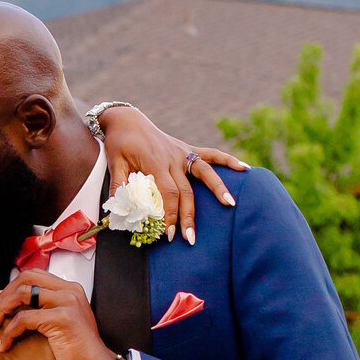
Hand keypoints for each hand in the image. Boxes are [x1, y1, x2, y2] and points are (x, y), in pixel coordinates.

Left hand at [0, 271, 125, 359]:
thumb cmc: (78, 355)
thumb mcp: (58, 325)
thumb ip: (40, 310)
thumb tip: (5, 302)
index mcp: (69, 290)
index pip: (31, 276)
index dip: (9, 289)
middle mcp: (70, 291)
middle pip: (24, 279)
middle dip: (2, 296)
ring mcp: (68, 302)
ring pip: (21, 295)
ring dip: (1, 312)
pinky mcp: (63, 319)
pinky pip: (24, 319)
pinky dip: (9, 333)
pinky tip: (5, 346)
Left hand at [97, 105, 247, 243]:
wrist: (127, 120)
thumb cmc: (120, 143)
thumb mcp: (115, 163)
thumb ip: (118, 185)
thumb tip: (115, 210)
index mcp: (155, 164)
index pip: (168, 194)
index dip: (171, 215)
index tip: (170, 234)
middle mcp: (173, 158)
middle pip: (186, 191)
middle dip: (189, 216)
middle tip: (191, 239)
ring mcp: (182, 153)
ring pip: (204, 172)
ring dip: (218, 188)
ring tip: (231, 204)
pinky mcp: (187, 149)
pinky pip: (211, 154)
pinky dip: (228, 160)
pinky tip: (245, 168)